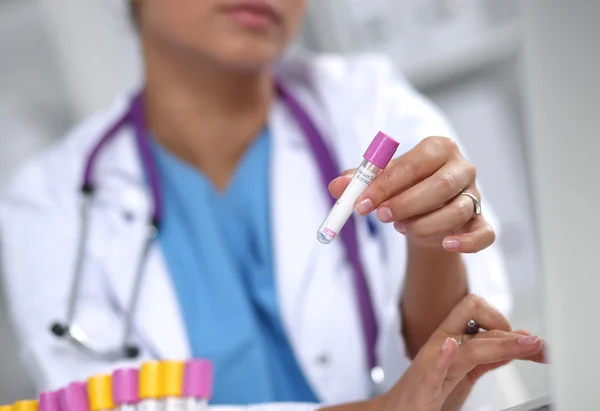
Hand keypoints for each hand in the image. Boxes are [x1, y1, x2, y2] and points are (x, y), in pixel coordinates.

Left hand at [329, 137, 491, 252]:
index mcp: (438, 148)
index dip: (385, 184)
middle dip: (406, 204)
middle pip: (440, 185)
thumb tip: (336, 186)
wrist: (423, 216)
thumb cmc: (402, 190)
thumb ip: (358, 183)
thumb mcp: (379, 184)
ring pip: (458, 211)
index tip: (360, 203)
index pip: (414, 163)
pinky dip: (467, 242)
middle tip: (381, 217)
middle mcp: (462, 168)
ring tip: (402, 227)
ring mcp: (475, 195)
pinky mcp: (481, 221)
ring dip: (424, 224)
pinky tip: (445, 244)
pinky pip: (484, 234)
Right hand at [373, 294, 545, 410]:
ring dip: (497, 344)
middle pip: (476, 325)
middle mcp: (440, 346)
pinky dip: (442, 359)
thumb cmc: (429, 392)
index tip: (525, 342)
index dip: (504, 321)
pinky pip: (432, 370)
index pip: (477, 311)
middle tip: (538, 345)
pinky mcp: (423, 388)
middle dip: (510, 332)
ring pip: (467, 347)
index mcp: (449, 339)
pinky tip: (450, 349)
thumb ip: (490, 355)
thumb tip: (521, 337)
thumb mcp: (465, 371)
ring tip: (523, 344)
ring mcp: (431, 365)